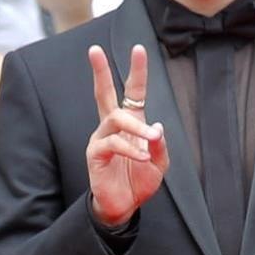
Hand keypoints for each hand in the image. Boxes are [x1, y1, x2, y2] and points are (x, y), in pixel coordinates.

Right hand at [87, 44, 168, 227]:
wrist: (125, 206)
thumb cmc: (139, 180)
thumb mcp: (160, 162)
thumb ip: (160, 145)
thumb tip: (157, 127)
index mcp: (131, 122)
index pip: (133, 91)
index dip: (136, 70)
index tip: (138, 48)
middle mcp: (113, 125)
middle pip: (104, 92)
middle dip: (100, 71)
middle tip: (93, 49)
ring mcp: (102, 138)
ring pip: (115, 118)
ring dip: (137, 127)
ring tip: (150, 138)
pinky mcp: (95, 153)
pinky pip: (112, 143)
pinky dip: (130, 149)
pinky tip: (142, 157)